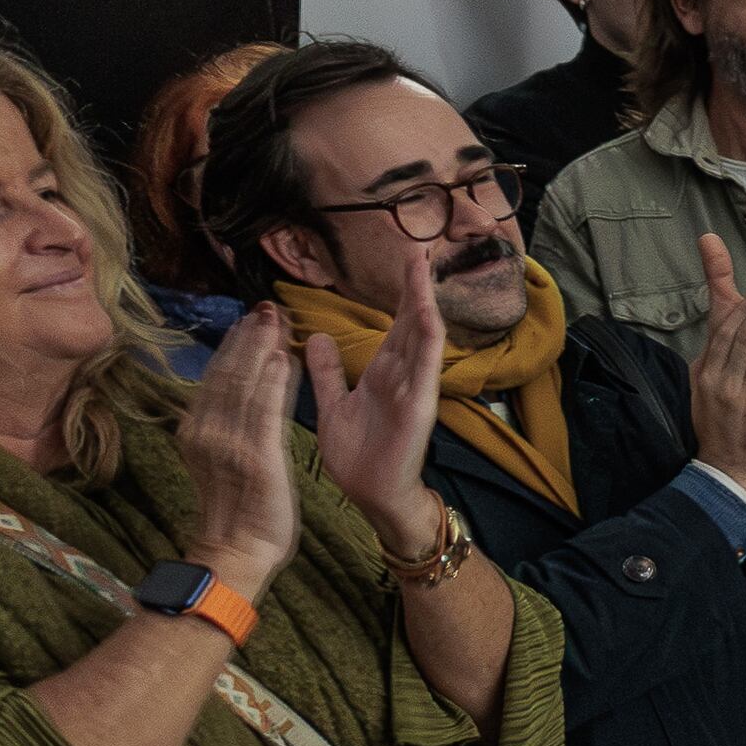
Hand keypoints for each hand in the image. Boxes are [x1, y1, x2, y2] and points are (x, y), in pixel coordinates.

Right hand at [177, 304, 302, 596]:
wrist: (237, 551)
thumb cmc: (239, 509)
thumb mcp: (225, 458)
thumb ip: (227, 424)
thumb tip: (236, 390)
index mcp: (198, 429)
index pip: (217, 378)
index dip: (234, 346)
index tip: (250, 319)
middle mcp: (207, 431)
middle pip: (227, 373)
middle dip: (248, 337)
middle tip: (267, 307)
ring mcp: (228, 444)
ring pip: (244, 385)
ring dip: (261, 349)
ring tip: (276, 321)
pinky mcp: (255, 458)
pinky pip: (266, 413)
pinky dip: (274, 383)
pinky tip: (285, 358)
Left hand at [303, 236, 449, 548]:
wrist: (373, 496)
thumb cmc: (359, 457)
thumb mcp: (333, 404)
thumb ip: (327, 371)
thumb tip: (315, 336)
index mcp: (382, 374)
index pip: (394, 326)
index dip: (399, 295)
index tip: (403, 262)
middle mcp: (402, 376)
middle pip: (412, 322)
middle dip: (414, 287)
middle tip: (419, 249)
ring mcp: (414, 388)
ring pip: (421, 336)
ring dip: (423, 301)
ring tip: (424, 267)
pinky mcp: (419, 404)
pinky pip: (425, 366)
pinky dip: (429, 338)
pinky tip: (429, 312)